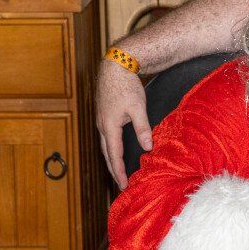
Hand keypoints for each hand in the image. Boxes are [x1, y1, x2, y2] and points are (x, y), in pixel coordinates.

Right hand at [95, 57, 150, 186]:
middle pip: (106, 153)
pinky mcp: (103, 114)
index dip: (119, 171)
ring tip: (117, 171)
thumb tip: (148, 147)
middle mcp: (102, 125)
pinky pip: (106, 136)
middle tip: (120, 184)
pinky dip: (110, 147)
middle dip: (113, 169)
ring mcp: (101, 120)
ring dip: (111, 159)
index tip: (123, 185)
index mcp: (109, 126)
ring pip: (104, 145)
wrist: (115, 65)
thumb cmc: (126, 85)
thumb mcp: (137, 107)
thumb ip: (142, 128)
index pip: (114, 155)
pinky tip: (116, 149)